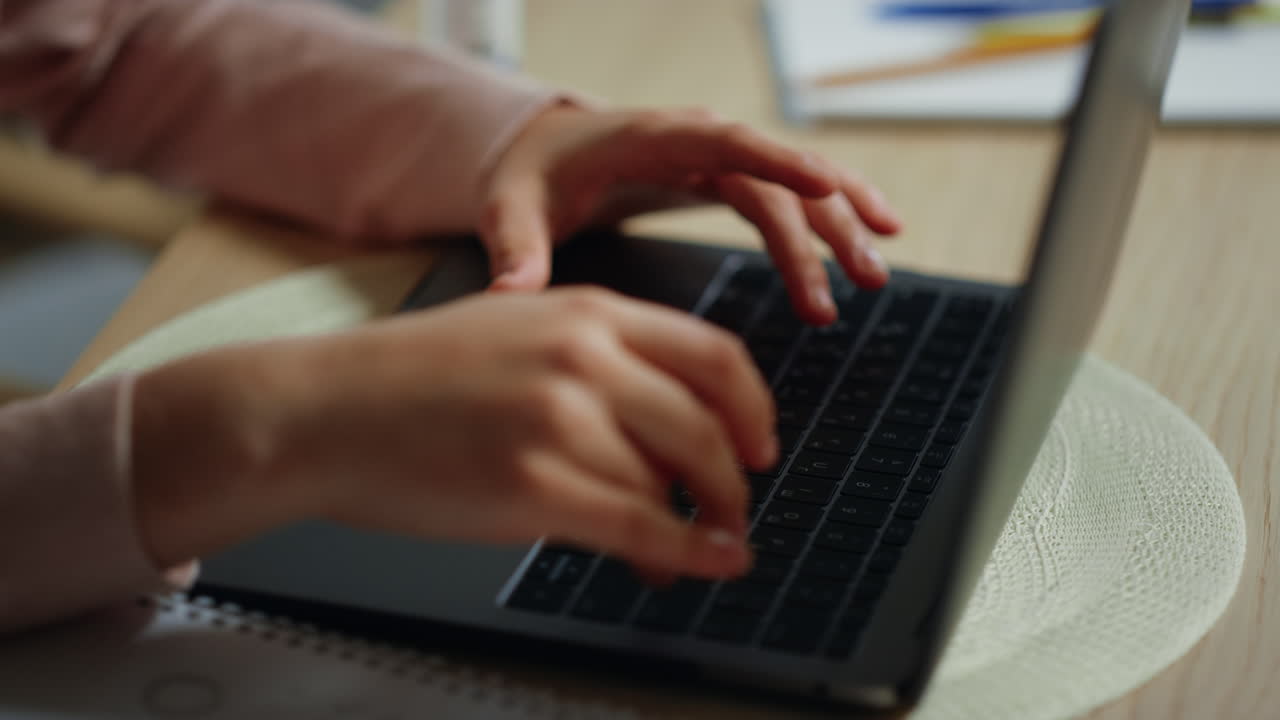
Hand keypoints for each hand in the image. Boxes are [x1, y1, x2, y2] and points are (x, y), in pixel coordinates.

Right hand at [131, 288, 775, 579]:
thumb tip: (671, 428)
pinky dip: (687, 553)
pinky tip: (700, 564)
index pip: (716, 355)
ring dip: (697, 524)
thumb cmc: (413, 377)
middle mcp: (585, 357)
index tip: (760, 445)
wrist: (324, 410)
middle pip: (709, 425)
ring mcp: (560, 419)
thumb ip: (602, 360)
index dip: (754, 409)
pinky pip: (642, 526)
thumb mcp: (520, 329)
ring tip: (686, 546)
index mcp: (589, 312)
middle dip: (737, 479)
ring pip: (670, 482)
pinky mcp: (533, 485)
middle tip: (737, 507)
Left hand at [479, 105, 901, 324]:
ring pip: (795, 186)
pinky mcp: (729, 176)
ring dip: (840, 225)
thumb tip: (511, 297)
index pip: (725, 142)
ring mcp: (719, 157)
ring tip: (876, 275)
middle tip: (856, 279)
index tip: (824, 189)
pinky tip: (872, 237)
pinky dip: (833, 213)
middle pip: (775, 175)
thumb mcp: (511, 206)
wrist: (545, 150)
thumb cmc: (533, 173)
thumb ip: (515, 247)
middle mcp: (697, 139)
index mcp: (650, 137)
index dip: (778, 162)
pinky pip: (791, 193)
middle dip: (822, 224)